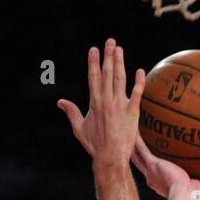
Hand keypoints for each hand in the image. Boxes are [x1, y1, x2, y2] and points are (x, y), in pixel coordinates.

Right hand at [57, 39, 144, 166]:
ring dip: (120, 63)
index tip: (94, 49)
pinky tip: (140, 71)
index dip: (93, 62)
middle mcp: (106, 100)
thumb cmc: (95, 146)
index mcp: (94, 102)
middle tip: (110, 41)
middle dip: (108, 56)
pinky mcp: (132, 113)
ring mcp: (119, 106)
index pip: (93, 77)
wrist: (110, 158)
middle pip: (107, 73)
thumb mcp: (79, 128)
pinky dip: (139, 82)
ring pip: (119, 79)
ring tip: (120, 49)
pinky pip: (137, 94)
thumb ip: (71, 112)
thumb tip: (60, 102)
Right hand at [132, 136, 199, 199]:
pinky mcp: (152, 164)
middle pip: (140, 162)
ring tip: (129, 130)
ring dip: (133, 143)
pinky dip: (137, 138)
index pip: (153, 172)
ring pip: (137, 154)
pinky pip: (141, 148)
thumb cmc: (193, 198)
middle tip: (133, 140)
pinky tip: (135, 127)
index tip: (153, 158)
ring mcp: (150, 171)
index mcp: (160, 182)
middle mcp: (152, 177)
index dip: (150, 165)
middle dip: (136, 152)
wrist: (185, 198)